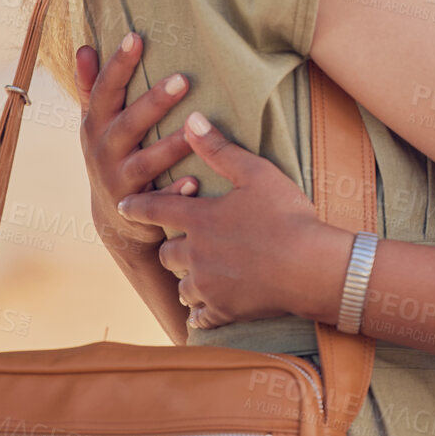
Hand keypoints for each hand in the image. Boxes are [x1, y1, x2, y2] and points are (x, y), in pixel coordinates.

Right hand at [77, 33, 199, 256]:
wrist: (112, 217)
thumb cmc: (110, 154)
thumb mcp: (95, 122)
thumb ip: (91, 86)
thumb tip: (82, 46)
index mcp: (96, 125)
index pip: (105, 91)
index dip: (118, 65)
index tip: (135, 37)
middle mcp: (104, 152)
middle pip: (128, 125)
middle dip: (153, 102)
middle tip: (183, 79)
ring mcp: (120, 182)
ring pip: (146, 163)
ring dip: (170, 146)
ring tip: (195, 129)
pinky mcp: (140, 209)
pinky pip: (158, 201)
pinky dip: (174, 192)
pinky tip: (195, 182)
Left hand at [117, 113, 346, 331]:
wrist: (311, 267)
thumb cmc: (287, 215)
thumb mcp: (256, 173)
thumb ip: (220, 149)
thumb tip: (191, 119)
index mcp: (200, 219)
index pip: (156, 210)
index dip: (137, 207)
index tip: (123, 207)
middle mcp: (196, 254)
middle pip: (167, 253)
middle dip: (171, 248)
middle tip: (180, 245)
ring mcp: (209, 286)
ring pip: (182, 286)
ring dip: (187, 279)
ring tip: (196, 276)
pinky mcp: (224, 310)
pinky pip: (201, 316)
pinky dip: (201, 312)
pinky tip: (206, 310)